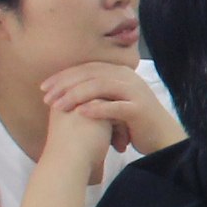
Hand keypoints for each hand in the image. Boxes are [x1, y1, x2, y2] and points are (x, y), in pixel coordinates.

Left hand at [44, 61, 178, 152]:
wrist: (162, 138)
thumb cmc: (134, 122)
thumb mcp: (113, 101)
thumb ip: (96, 93)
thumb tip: (66, 91)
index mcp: (119, 73)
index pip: (87, 68)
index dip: (63, 76)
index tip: (44, 87)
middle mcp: (127, 78)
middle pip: (91, 74)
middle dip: (65, 84)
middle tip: (46, 96)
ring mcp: (135, 92)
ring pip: (101, 86)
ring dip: (76, 95)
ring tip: (58, 106)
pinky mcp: (139, 109)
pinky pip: (115, 106)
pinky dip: (97, 109)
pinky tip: (80, 113)